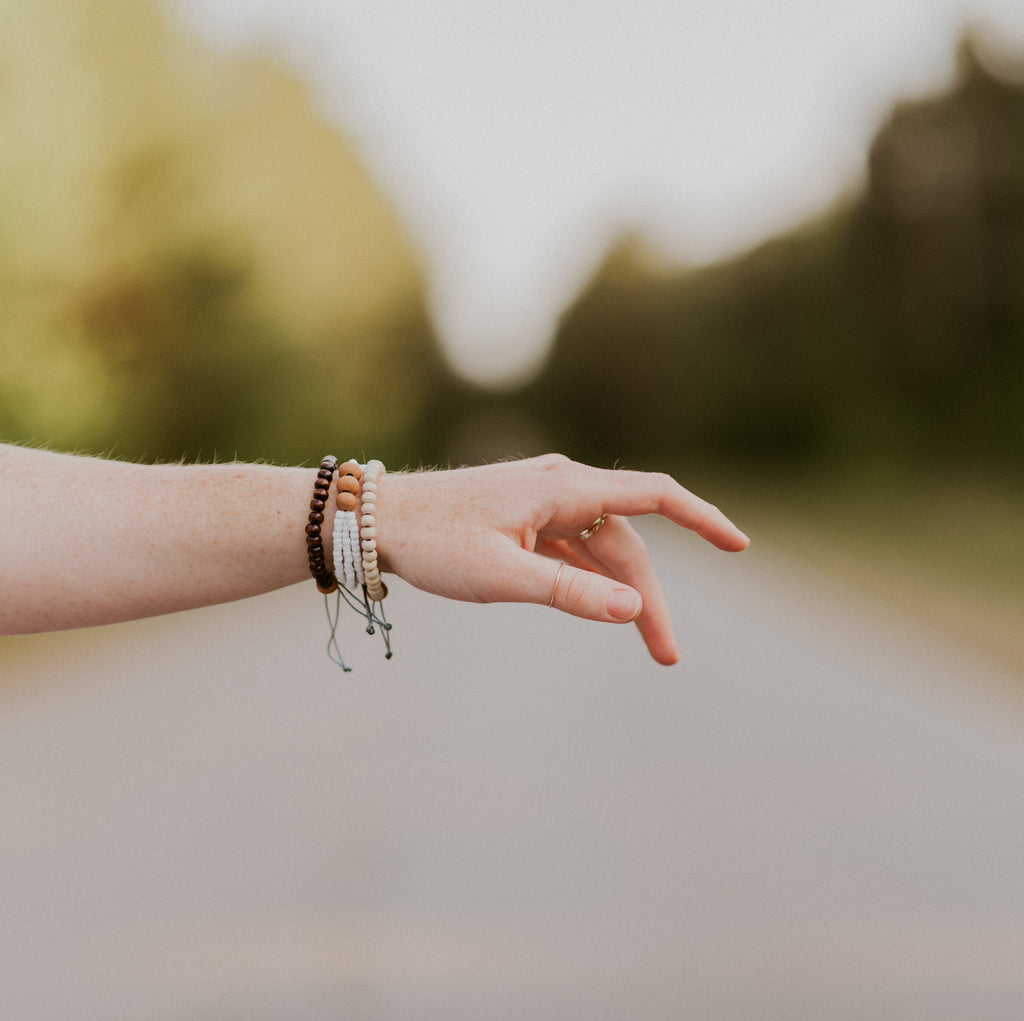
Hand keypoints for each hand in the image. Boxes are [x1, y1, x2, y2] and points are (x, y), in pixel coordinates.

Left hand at [374, 454, 748, 664]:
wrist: (375, 520)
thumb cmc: (434, 541)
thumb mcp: (502, 574)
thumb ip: (568, 590)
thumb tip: (631, 610)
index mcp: (563, 488)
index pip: (654, 496)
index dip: (702, 518)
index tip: (739, 545)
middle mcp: (562, 487)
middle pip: (628, 543)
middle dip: (650, 598)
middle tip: (666, 656)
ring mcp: (544, 503)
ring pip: (602, 550)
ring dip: (621, 594)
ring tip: (645, 644)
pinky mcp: (526, 520)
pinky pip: (575, 549)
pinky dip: (592, 580)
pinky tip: (601, 607)